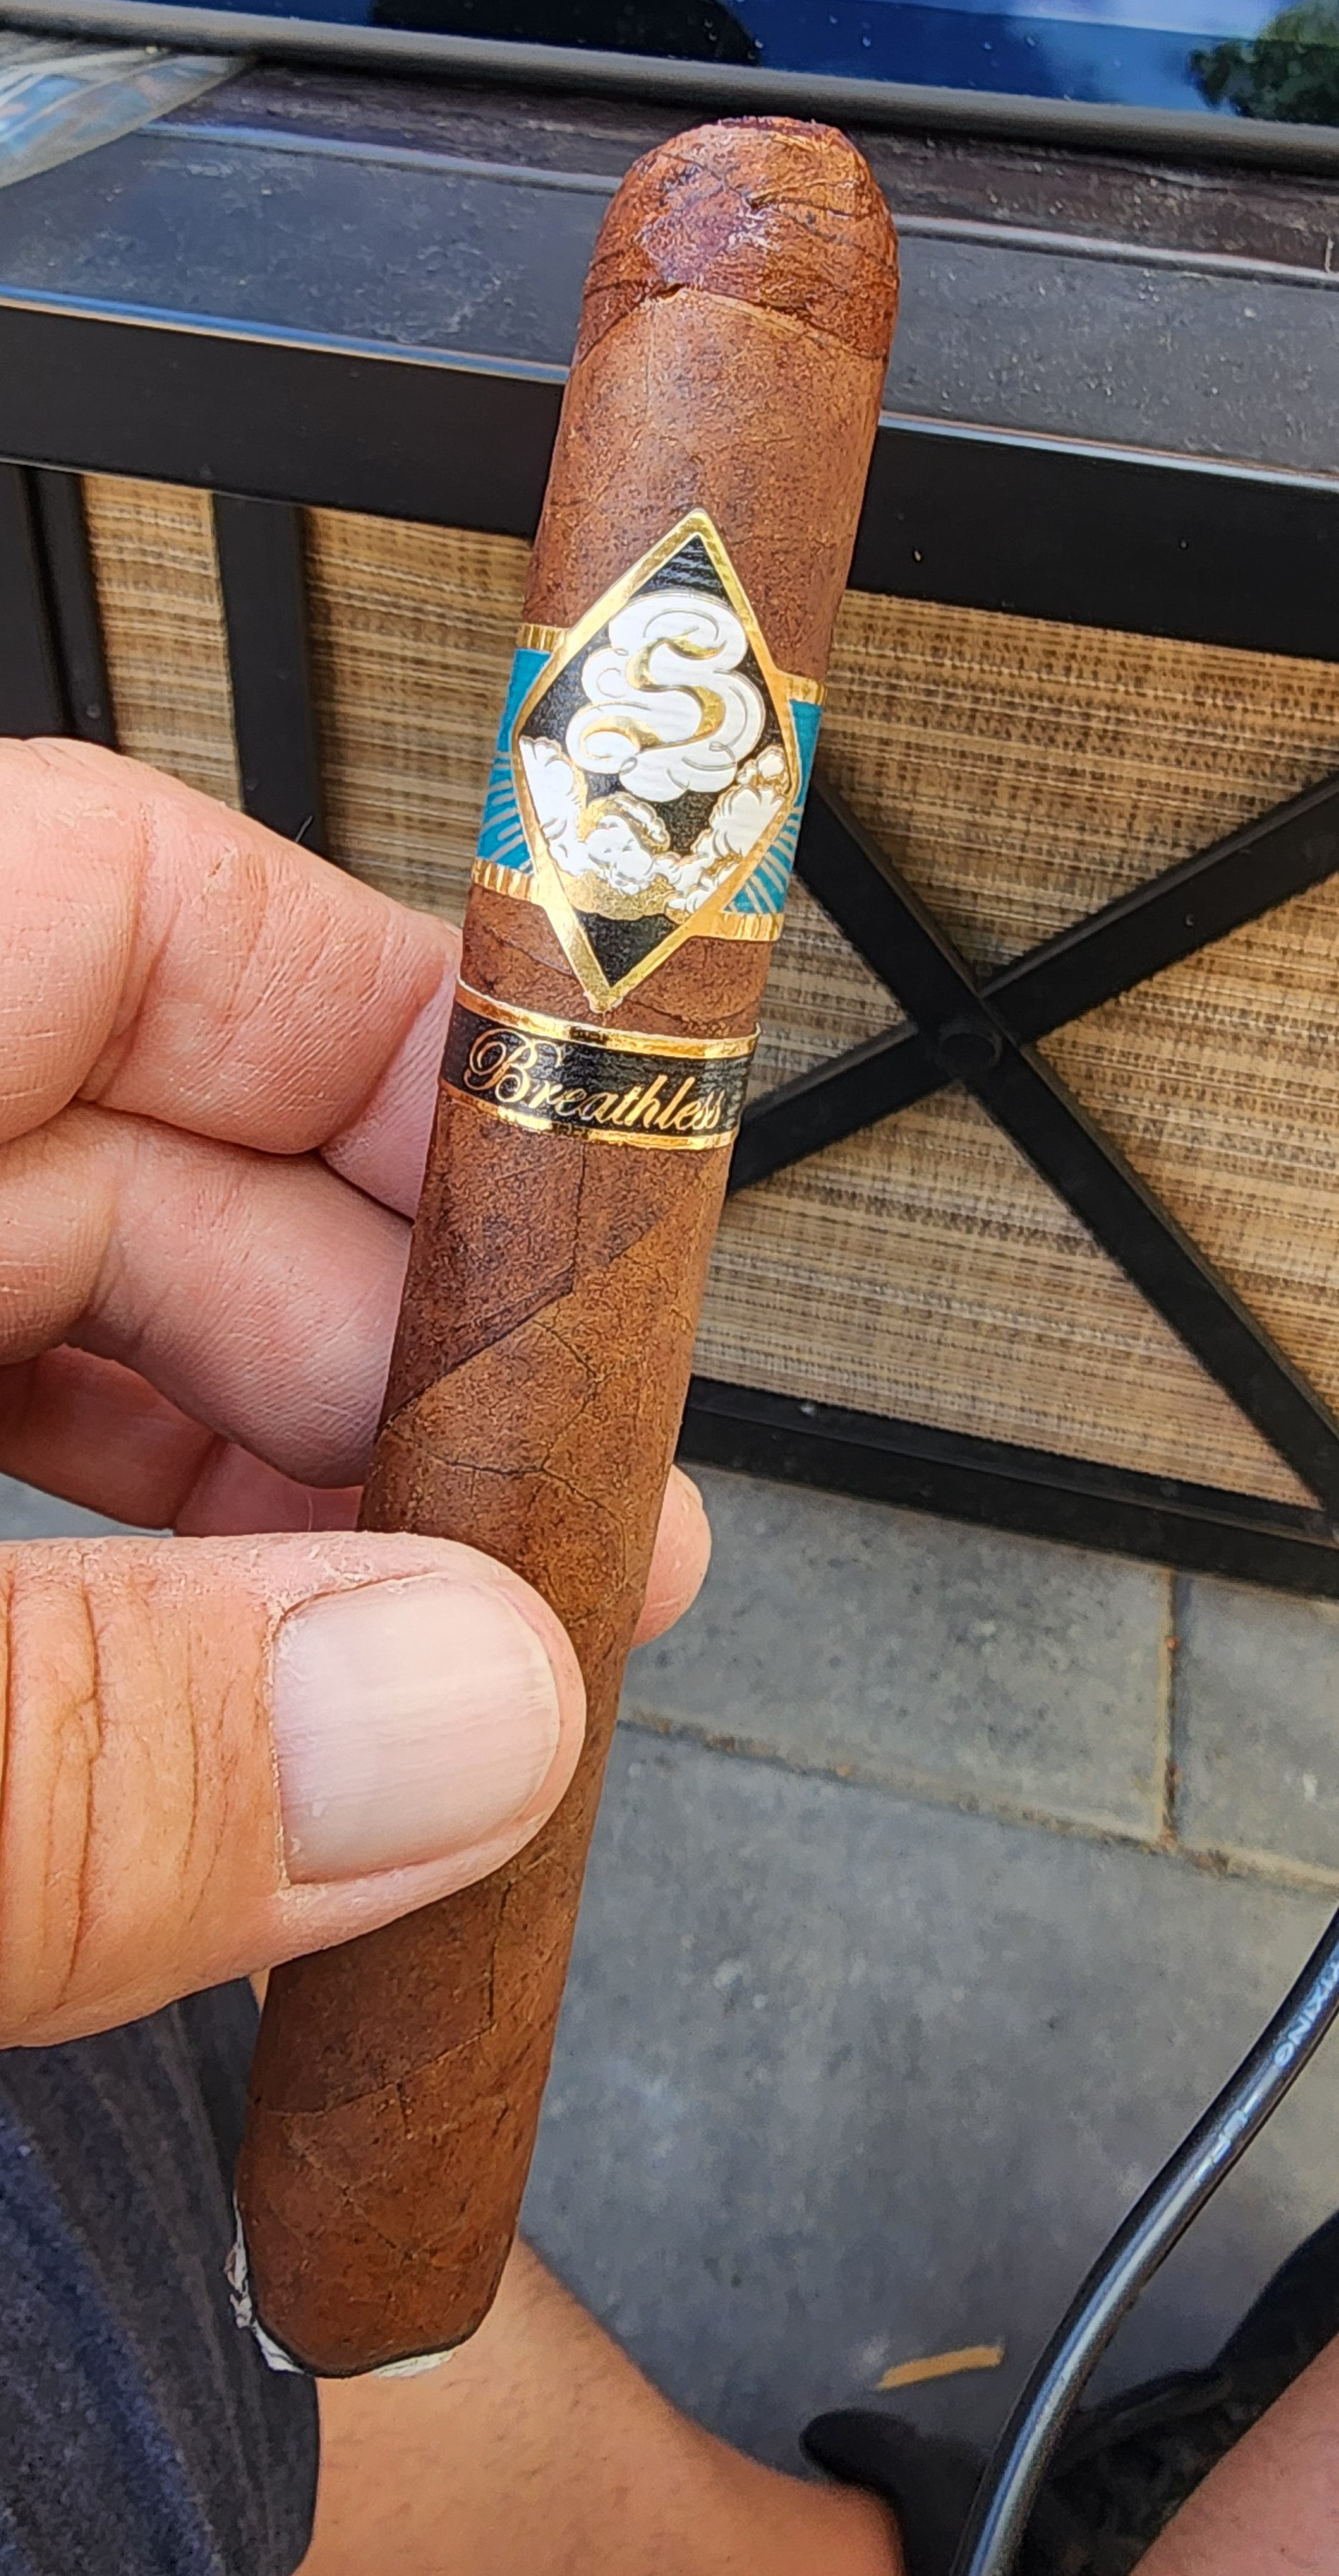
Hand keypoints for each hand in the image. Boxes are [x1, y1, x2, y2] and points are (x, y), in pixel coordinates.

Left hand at [0, 740, 708, 2046]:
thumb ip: (94, 1750)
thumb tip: (460, 1717)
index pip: (115, 889)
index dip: (388, 1017)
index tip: (589, 1205)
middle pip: (127, 1126)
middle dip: (381, 1344)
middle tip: (562, 1563)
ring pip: (48, 1310)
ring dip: (266, 1491)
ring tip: (435, 1686)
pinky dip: (106, 1567)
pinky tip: (217, 1720)